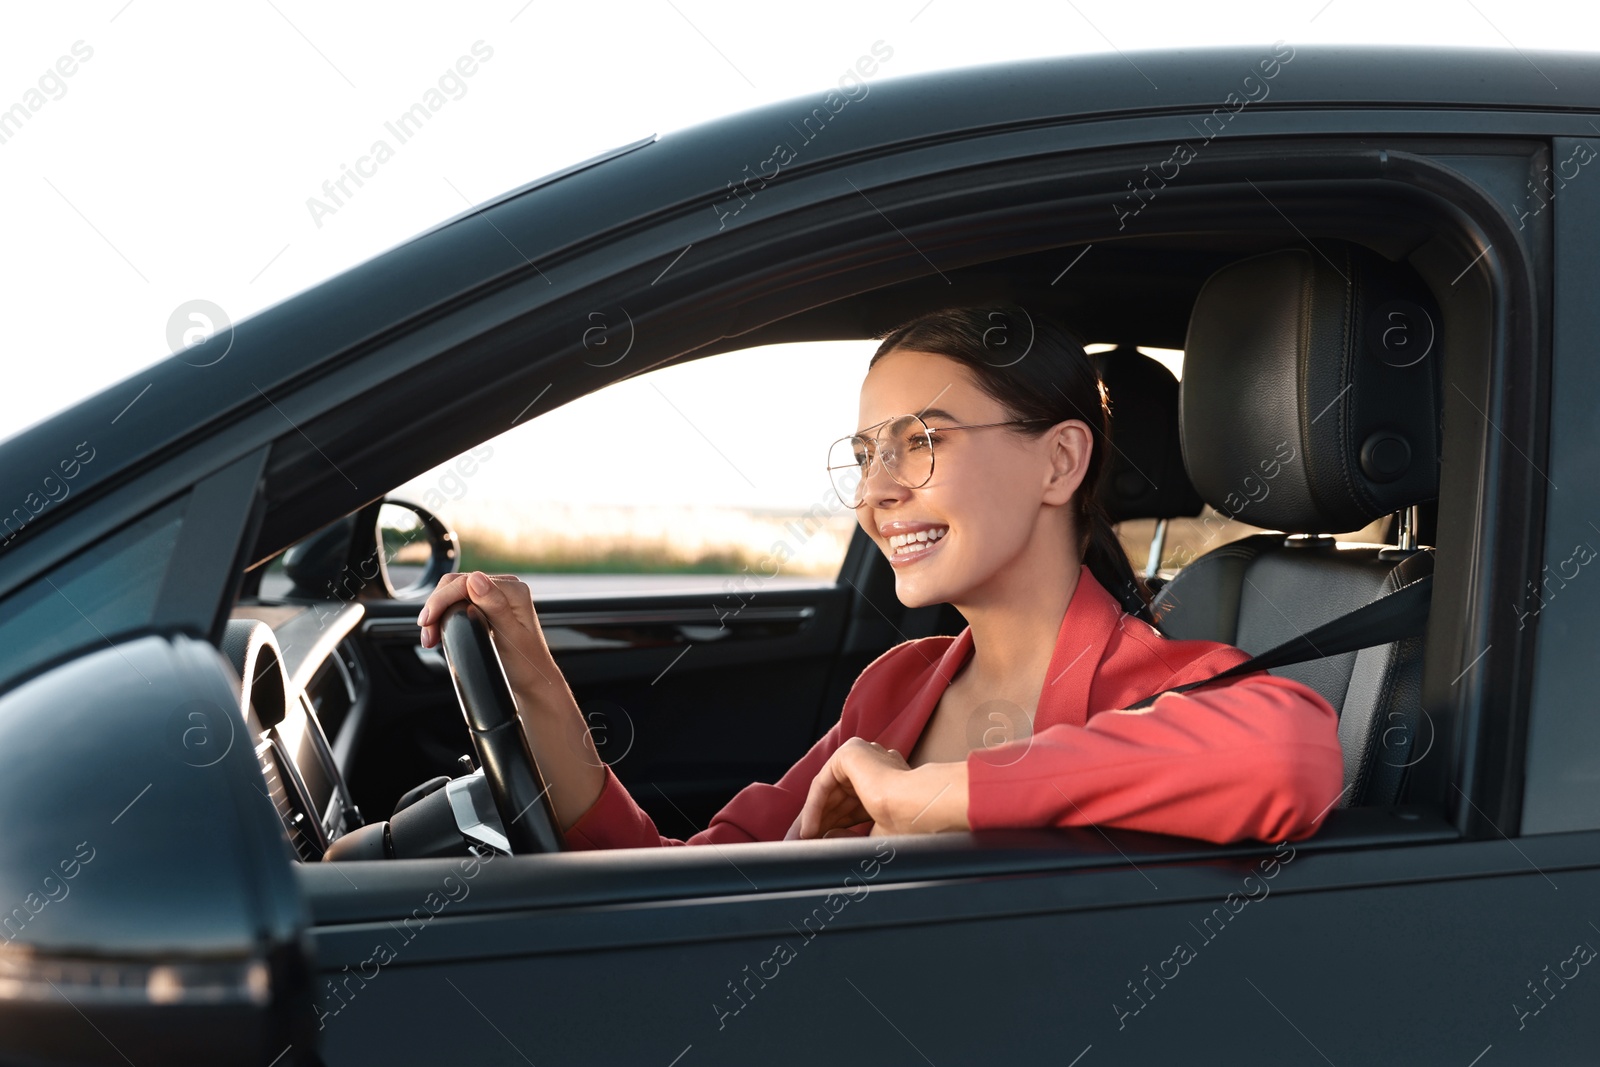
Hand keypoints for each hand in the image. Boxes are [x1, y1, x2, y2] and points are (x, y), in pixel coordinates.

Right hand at [417, 572, 557, 696]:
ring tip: (430, 637)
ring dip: (437, 612)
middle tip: (427, 633)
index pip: (466, 582)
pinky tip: (437, 632)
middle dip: (436, 606)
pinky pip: (458, 603)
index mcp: (513, 591)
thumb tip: (475, 578)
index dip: (442, 599)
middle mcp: (505, 588)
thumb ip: (495, 606)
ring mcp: (494, 597)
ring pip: (453, 593)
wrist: (532, 683)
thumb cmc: (526, 665)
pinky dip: (444, 616)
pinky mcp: (485, 607)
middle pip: (456, 584)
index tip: (428, 621)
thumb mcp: (511, 636)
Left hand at [796, 738, 968, 838]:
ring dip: (815, 817)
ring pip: (829, 790)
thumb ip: (852, 835)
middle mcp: (877, 763)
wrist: (919, 806)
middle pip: (839, 796)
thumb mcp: (878, 834)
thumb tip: (827, 835)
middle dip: (822, 822)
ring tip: (806, 842)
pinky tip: (810, 830)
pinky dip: (814, 807)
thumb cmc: (911, 825)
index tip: (823, 845)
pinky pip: (824, 783)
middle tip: (807, 846)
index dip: (837, 826)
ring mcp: (864, 754)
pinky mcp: (850, 752)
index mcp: (890, 779)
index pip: (854, 803)